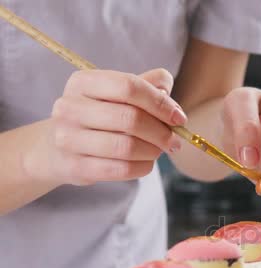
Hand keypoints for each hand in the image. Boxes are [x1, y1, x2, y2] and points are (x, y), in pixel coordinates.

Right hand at [39, 68, 184, 185]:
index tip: (179, 118)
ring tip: (159, 150)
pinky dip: (143, 167)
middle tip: (175, 140)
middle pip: (130, 119)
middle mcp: (70, 107)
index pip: (129, 87)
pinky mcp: (74, 166)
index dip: (160, 103)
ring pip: (126, 147)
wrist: (58, 148)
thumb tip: (166, 87)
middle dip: (162, 132)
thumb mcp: (117, 94)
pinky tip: (147, 163)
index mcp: (83, 82)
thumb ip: (146, 84)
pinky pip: (121, 169)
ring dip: (153, 151)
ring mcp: (68, 138)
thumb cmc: (99, 116)